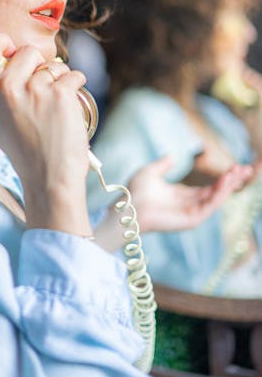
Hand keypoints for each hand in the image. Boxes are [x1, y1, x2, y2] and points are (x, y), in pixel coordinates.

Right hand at [0, 33, 91, 235]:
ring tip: (54, 108)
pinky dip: (76, 86)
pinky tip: (69, 107)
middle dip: (40, 66)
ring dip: (60, 81)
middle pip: (27, 51)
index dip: (2, 41)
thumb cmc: (26, 150)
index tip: (14, 51)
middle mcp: (6, 88)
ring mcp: (34, 90)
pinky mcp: (60, 93)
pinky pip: (74, 75)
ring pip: (54, 65)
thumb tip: (11, 57)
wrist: (49, 178)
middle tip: (42, 92)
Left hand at [127, 157, 253, 233]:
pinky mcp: (190, 220)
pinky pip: (209, 206)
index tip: (237, 166)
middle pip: (217, 192)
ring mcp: (191, 213)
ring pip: (216, 199)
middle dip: (233, 181)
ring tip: (239, 172)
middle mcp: (189, 204)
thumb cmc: (134, 192)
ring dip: (229, 186)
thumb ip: (163, 165)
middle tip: (248, 169)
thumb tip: (172, 156)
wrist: (127, 207)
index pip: (209, 187)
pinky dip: (219, 195)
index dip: (224, 178)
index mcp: (182, 195)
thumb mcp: (150, 172)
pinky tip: (226, 183)